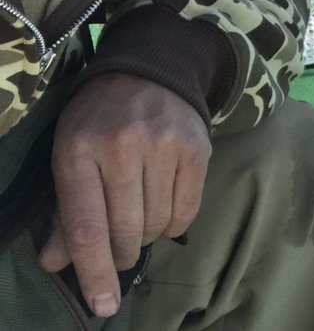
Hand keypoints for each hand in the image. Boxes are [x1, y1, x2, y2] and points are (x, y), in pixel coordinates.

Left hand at [40, 73, 211, 317]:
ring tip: (140, 220)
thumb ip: (64, 211)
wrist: (149, 69)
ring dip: (146, 235)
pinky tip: (163, 211)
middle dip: (120, 253)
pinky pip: (187, 211)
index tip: (102, 304)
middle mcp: (123, 146)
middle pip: (125, 231)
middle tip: (118, 248)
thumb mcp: (69, 155)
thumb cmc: (99, 119)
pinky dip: (173, 224)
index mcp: (79, 150)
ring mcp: (165, 145)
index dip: (92, 271)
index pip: (86, 226)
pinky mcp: (197, 148)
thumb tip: (56, 262)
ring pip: (157, 224)